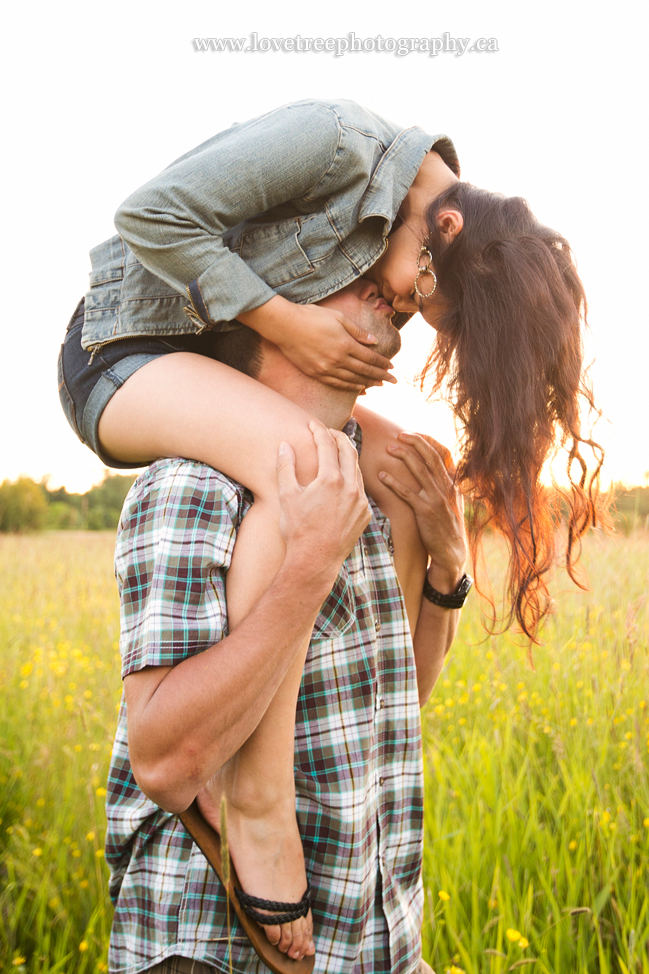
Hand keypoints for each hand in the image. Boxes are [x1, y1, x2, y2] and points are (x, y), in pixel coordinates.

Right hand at [242, 296, 396, 390]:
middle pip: (364, 371)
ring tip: (379, 385)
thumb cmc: (312, 317)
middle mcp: (338, 360)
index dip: (382, 364)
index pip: (370, 358)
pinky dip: (350, 386)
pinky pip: (337, 383)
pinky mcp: (316, 373)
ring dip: (368, 383)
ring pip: (352, 380)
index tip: (392, 367)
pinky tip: (358, 387)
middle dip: (381, 376)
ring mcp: (326, 368)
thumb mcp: (339, 318)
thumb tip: (374, 342)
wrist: (285, 326)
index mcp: (345, 344)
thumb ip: (357, 332)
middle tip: (393, 381)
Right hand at [277, 422, 370, 582]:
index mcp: (330, 479)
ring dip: (346, 457)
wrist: (315, 560)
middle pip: (348, 450)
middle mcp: (350, 487)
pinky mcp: (365, 513)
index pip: (327, 445)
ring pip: (356, 469)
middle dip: (337, 437)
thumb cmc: (297, 529)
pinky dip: (351, 478)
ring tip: (334, 452)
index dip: (318, 431)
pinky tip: (341, 480)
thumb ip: (285, 467)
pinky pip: (360, 488)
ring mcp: (361, 501)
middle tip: (327, 432)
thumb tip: (284, 445)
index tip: (312, 424)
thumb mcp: (286, 496)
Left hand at [378, 432, 466, 591]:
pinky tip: (382, 475)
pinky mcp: (425, 512)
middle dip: (415, 443)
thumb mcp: (451, 504)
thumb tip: (432, 472)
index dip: (428, 442)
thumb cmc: (447, 527)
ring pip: (420, 471)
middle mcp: (446, 488)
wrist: (452, 552)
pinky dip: (394, 482)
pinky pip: (407, 493)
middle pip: (431, 457)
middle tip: (400, 433)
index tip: (413, 433)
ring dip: (404, 457)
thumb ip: (443, 487)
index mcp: (452, 484)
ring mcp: (436, 499)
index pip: (442, 455)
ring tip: (389, 448)